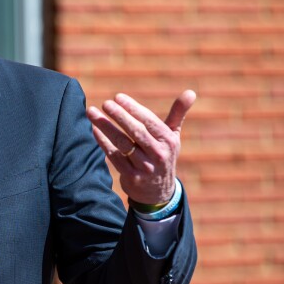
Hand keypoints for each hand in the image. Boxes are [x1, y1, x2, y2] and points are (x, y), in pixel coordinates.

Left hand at [86, 90, 196, 204]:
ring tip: (91, 112)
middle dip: (119, 116)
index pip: (149, 122)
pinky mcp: (131, 177)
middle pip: (136, 132)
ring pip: (122, 143)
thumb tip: (191, 92)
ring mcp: (144, 167)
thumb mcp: (173, 136)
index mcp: (168, 141)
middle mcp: (158, 154)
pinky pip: (114, 156)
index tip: (118, 97)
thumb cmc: (163, 154)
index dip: (133, 109)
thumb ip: (178, 113)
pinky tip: (94, 129)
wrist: (158, 192)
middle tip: (105, 103)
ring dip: (106, 127)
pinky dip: (103, 142)